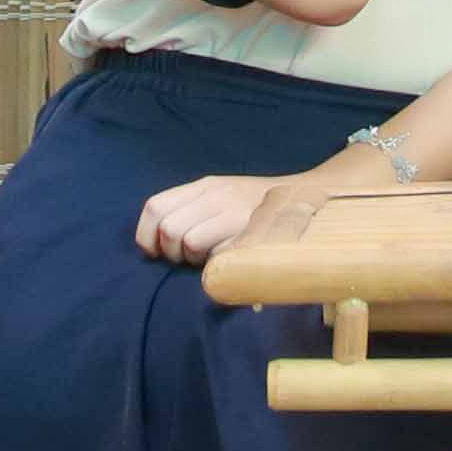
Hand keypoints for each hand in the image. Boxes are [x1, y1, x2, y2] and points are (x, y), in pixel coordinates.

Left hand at [137, 171, 285, 265]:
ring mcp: (235, 213)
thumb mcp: (219, 194)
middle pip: (169, 230)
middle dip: (172, 253)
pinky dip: (218, 264)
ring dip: (195, 260)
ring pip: (189, 243)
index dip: (147, 236)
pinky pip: (218, 256)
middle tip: (188, 258)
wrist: (304, 197)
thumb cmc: (254, 204)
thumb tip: (152, 243)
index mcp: (204, 185)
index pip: (155, 207)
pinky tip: (228, 261)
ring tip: (210, 258)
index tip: (155, 252)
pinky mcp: (252, 233)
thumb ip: (189, 209)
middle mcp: (217, 195)